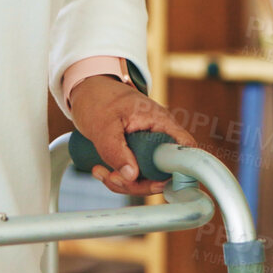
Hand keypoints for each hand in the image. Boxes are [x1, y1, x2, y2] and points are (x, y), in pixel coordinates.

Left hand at [67, 76, 198, 196]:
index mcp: (160, 122)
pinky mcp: (137, 153)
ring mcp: (148, 145)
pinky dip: (119, 177)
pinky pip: (135, 174)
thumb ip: (116, 150)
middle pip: (164, 171)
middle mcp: (158, 135)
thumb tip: (132, 176)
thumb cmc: (98, 98)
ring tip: (100, 171)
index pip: (184, 148)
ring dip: (124, 182)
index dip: (180, 170)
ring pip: (147, 176)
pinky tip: (100, 170)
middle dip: (138, 182)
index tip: (157, 183)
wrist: (87, 89)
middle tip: (113, 177)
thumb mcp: (103, 124)